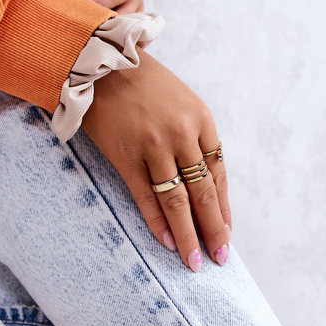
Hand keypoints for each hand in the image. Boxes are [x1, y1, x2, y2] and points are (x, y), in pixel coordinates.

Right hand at [81, 50, 230, 270]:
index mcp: (201, 119)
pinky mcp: (126, 157)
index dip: (223, 207)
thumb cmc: (142, 83)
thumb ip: (194, 137)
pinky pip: (146, 198)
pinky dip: (158, 223)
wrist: (98, 63)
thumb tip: (203, 183)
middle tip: (220, 258)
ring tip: (194, 261)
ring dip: (188, 235)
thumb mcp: (181, 101)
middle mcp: (182, 134)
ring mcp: (154, 147)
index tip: (227, 233)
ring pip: (178, 201)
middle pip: (203, 192)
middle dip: (214, 229)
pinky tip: (168, 242)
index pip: (219, 173)